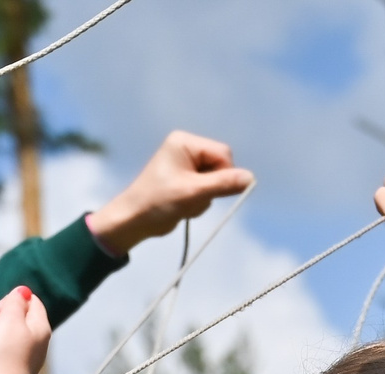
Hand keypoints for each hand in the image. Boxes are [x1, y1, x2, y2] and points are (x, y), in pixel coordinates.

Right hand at [0, 286, 54, 373]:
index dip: (10, 302)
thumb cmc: (1, 357)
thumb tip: (22, 292)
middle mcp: (29, 343)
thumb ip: (15, 302)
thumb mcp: (9, 320)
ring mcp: (13, 358)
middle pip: (6, 317)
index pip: (29, 301)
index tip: (1, 313)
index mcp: (38, 328)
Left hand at [86, 131, 252, 253]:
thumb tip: (251, 178)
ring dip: (205, 197)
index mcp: (185, 142)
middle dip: (212, 188)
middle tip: (193, 199)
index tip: (211, 192)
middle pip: (221, 166)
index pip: (223, 153)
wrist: (134, 220)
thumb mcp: (193, 193)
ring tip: (185, 204)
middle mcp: (186, 148)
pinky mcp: (186, 179)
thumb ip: (223, 184)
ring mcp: (186, 164)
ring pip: (216, 180)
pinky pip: (207, 189)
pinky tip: (184, 207)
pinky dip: (200, 201)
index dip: (224, 174)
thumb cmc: (158, 202)